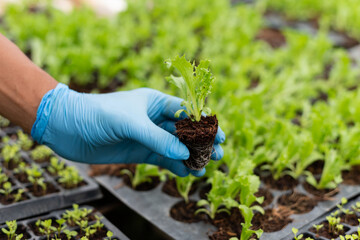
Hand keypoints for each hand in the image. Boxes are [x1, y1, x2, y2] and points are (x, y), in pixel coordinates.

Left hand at [31, 84, 224, 176]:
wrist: (68, 128)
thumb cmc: (98, 114)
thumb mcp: (130, 122)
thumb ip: (157, 138)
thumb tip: (184, 154)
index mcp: (155, 102)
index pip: (186, 112)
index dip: (204, 123)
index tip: (220, 135)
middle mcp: (154, 118)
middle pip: (184, 131)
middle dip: (201, 142)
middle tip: (218, 155)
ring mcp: (147, 136)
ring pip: (175, 147)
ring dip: (190, 156)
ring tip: (204, 167)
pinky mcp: (139, 152)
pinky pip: (161, 159)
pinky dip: (174, 166)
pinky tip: (186, 173)